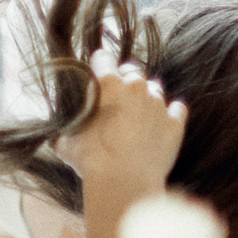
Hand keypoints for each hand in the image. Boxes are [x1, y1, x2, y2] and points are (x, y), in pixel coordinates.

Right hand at [61, 48, 185, 237]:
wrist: (123, 181)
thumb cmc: (90, 159)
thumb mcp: (66, 141)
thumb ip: (66, 129)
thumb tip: (60, 136)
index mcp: (106, 82)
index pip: (103, 57)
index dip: (100, 66)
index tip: (98, 76)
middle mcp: (135, 86)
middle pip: (133, 72)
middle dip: (126, 82)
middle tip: (118, 102)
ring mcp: (157, 104)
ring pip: (155, 89)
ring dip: (147, 99)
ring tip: (138, 118)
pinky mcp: (175, 124)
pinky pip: (178, 109)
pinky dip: (171, 113)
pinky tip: (162, 123)